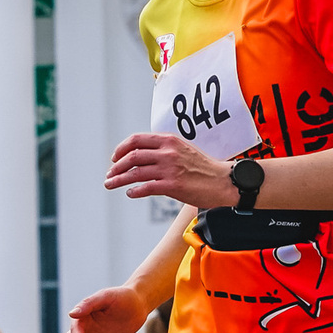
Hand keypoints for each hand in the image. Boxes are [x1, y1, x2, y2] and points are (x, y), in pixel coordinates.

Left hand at [103, 131, 237, 208]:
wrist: (223, 181)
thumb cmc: (204, 167)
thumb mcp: (183, 149)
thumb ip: (164, 149)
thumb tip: (143, 154)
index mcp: (169, 140)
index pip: (136, 140)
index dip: (121, 149)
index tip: (114, 158)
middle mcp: (167, 152)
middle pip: (132, 156)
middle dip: (116, 166)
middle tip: (110, 174)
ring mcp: (169, 169)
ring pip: (135, 173)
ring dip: (118, 179)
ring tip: (110, 184)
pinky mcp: (173, 186)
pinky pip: (146, 188)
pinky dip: (134, 191)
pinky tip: (130, 193)